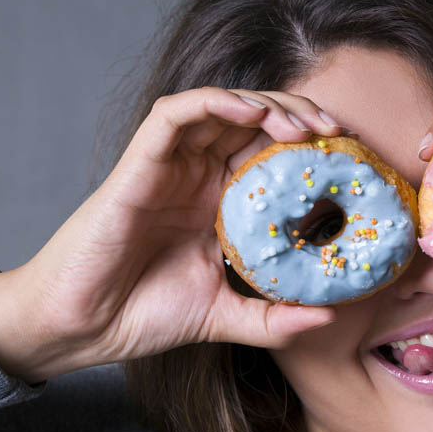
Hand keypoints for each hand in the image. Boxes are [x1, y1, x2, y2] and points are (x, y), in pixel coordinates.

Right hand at [0, 87, 343, 382]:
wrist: (81, 328)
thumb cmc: (143, 315)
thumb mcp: (225, 317)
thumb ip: (273, 318)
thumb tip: (327, 317)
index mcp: (219, 202)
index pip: (270, 155)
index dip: (311, 148)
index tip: (351, 158)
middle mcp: (197, 176)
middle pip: (254, 123)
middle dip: (300, 117)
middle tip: (338, 133)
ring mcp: (168, 166)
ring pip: (222, 108)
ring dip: (266, 105)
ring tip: (304, 126)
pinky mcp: (138, 164)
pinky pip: (175, 114)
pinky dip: (214, 103)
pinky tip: (251, 113)